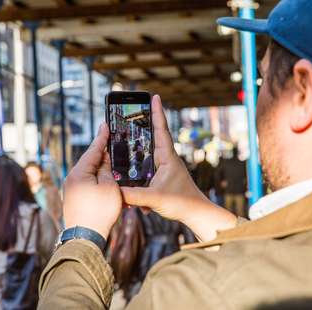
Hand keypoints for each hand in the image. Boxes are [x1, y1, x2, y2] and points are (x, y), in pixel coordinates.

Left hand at [63, 123, 121, 239]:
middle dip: (103, 155)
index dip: (101, 137)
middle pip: (90, 161)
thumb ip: (107, 170)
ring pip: (90, 173)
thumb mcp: (109, 187)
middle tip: (111, 143)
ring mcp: (71, 189)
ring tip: (114, 167)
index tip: (105, 125)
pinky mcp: (74, 198)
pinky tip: (108, 184)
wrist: (84, 237)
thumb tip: (104, 160)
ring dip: (102, 171)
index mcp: (79, 172)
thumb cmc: (99, 212)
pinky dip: (99, 182)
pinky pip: (88, 184)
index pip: (93, 150)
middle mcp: (72, 178)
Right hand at [121, 95, 236, 241]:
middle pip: (153, 137)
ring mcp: (165, 168)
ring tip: (127, 141)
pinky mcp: (163, 178)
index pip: (161, 130)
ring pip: (148, 154)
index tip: (155, 96)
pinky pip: (147, 170)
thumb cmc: (182, 202)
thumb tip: (115, 192)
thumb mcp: (154, 198)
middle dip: (144, 125)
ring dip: (139, 149)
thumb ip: (133, 196)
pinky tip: (132, 184)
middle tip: (133, 113)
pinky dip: (139, 174)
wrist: (196, 214)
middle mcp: (167, 159)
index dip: (157, 113)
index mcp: (167, 157)